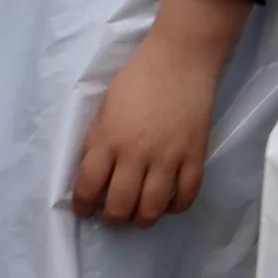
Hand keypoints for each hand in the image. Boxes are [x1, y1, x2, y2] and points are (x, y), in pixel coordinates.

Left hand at [68, 0, 253, 225]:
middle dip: (112, 218)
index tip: (85, 209)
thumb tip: (96, 173)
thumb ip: (98, 141)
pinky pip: (187, 194)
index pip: (88, 188)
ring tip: (139, 214)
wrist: (181, 58)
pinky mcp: (195, 154)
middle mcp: (136, 154)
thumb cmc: (137, 77)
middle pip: (120, 206)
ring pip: (152, 208)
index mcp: (108, 140)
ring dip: (142, 219)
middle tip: (113, 214)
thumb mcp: (104, 108)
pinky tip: (170, 203)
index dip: (83, 206)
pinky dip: (177, 206)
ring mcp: (168, 156)